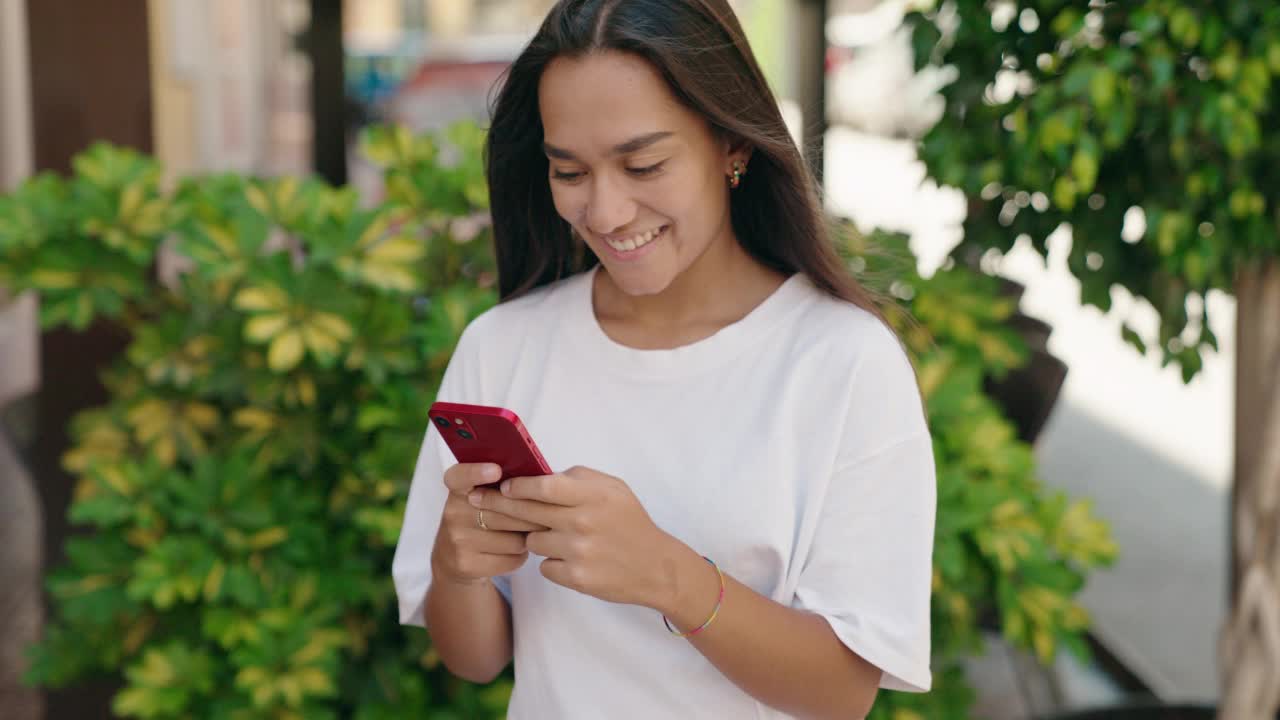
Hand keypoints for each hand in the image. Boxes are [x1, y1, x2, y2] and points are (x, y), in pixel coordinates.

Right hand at [431, 463, 546, 586]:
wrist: (453, 560)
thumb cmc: (480, 520)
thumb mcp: (482, 497)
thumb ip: (503, 485)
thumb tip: (541, 479)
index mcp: (458, 490)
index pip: (459, 476)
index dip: (476, 472)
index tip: (496, 470)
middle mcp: (453, 513)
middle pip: (504, 510)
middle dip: (531, 511)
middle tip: (547, 510)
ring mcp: (458, 540)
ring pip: (514, 537)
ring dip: (529, 536)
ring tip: (526, 532)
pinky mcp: (467, 564)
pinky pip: (512, 558)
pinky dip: (520, 555)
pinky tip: (514, 550)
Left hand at [468, 466, 679, 607]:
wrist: (655, 567)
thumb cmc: (630, 522)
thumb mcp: (613, 488)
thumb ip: (578, 478)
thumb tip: (539, 475)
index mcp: (592, 495)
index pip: (543, 485)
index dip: (517, 485)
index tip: (503, 485)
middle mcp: (583, 522)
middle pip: (527, 512)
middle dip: (500, 506)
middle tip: (480, 502)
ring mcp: (578, 552)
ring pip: (532, 541)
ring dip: (537, 537)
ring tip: (557, 536)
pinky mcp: (576, 578)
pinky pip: (544, 566)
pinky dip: (552, 562)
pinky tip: (570, 558)